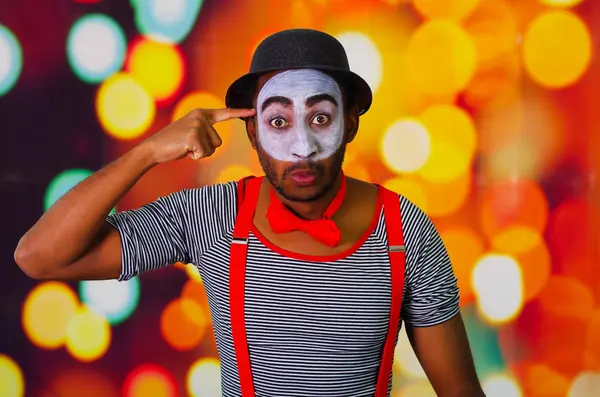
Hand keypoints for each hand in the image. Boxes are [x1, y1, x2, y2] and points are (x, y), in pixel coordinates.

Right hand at [140, 108, 255, 163]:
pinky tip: (184, 150)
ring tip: (186, 147)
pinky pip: (204, 154)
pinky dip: (194, 157)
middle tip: (188, 145)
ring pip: (212, 149)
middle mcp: (201, 116)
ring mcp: (197, 125)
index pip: (225, 113)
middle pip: (218, 142)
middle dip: (205, 149)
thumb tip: (216, 142)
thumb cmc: (174, 144)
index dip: (240, 113)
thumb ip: (205, 133)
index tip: (254, 111)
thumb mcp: (192, 134)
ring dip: (200, 153)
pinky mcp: (193, 136)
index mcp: (201, 114)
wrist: (154, 148)